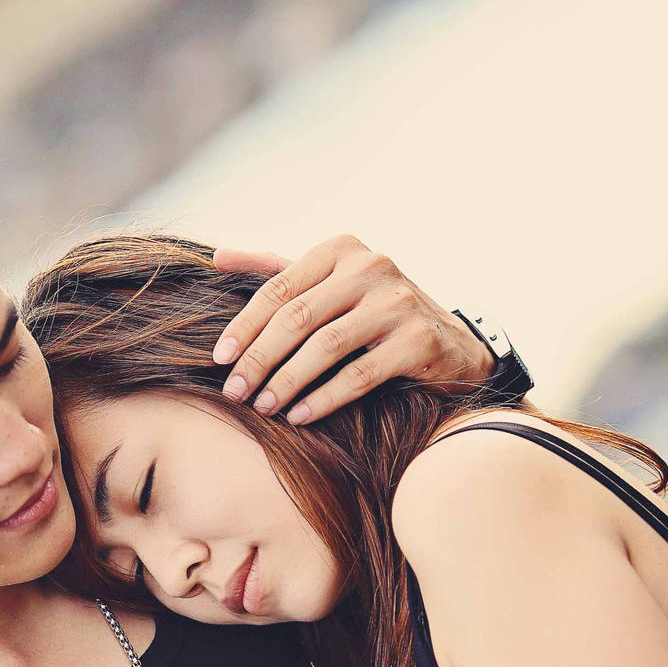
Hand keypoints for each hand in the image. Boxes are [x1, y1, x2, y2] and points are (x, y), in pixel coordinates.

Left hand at [210, 234, 495, 425]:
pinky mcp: (419, 340)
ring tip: (263, 407)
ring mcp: (398, 302)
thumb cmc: (373, 314)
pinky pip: (360, 375)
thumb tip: (217, 257)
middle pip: (298, 317)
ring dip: (287, 382)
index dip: (244, 326)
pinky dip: (324, 398)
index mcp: (342, 250)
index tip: (219, 359)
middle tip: (234, 392)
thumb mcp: (329, 283)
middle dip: (259, 359)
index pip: (279, 288)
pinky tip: (299, 416)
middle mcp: (372, 267)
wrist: (450, 344)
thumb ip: (276, 269)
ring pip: (326, 346)